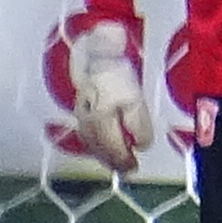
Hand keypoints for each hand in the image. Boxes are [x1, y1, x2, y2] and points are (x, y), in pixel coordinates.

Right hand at [64, 17, 152, 174]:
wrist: (97, 54)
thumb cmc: (116, 74)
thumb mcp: (135, 99)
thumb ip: (138, 125)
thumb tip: (142, 145)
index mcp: (101, 121)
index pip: (113, 149)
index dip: (124, 160)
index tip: (134, 167)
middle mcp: (87, 123)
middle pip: (101, 150)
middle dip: (114, 161)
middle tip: (128, 168)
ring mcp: (81, 116)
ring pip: (92, 144)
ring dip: (105, 155)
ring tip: (118, 160)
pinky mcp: (80, 110)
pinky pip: (87, 134)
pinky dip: (97, 144)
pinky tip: (104, 145)